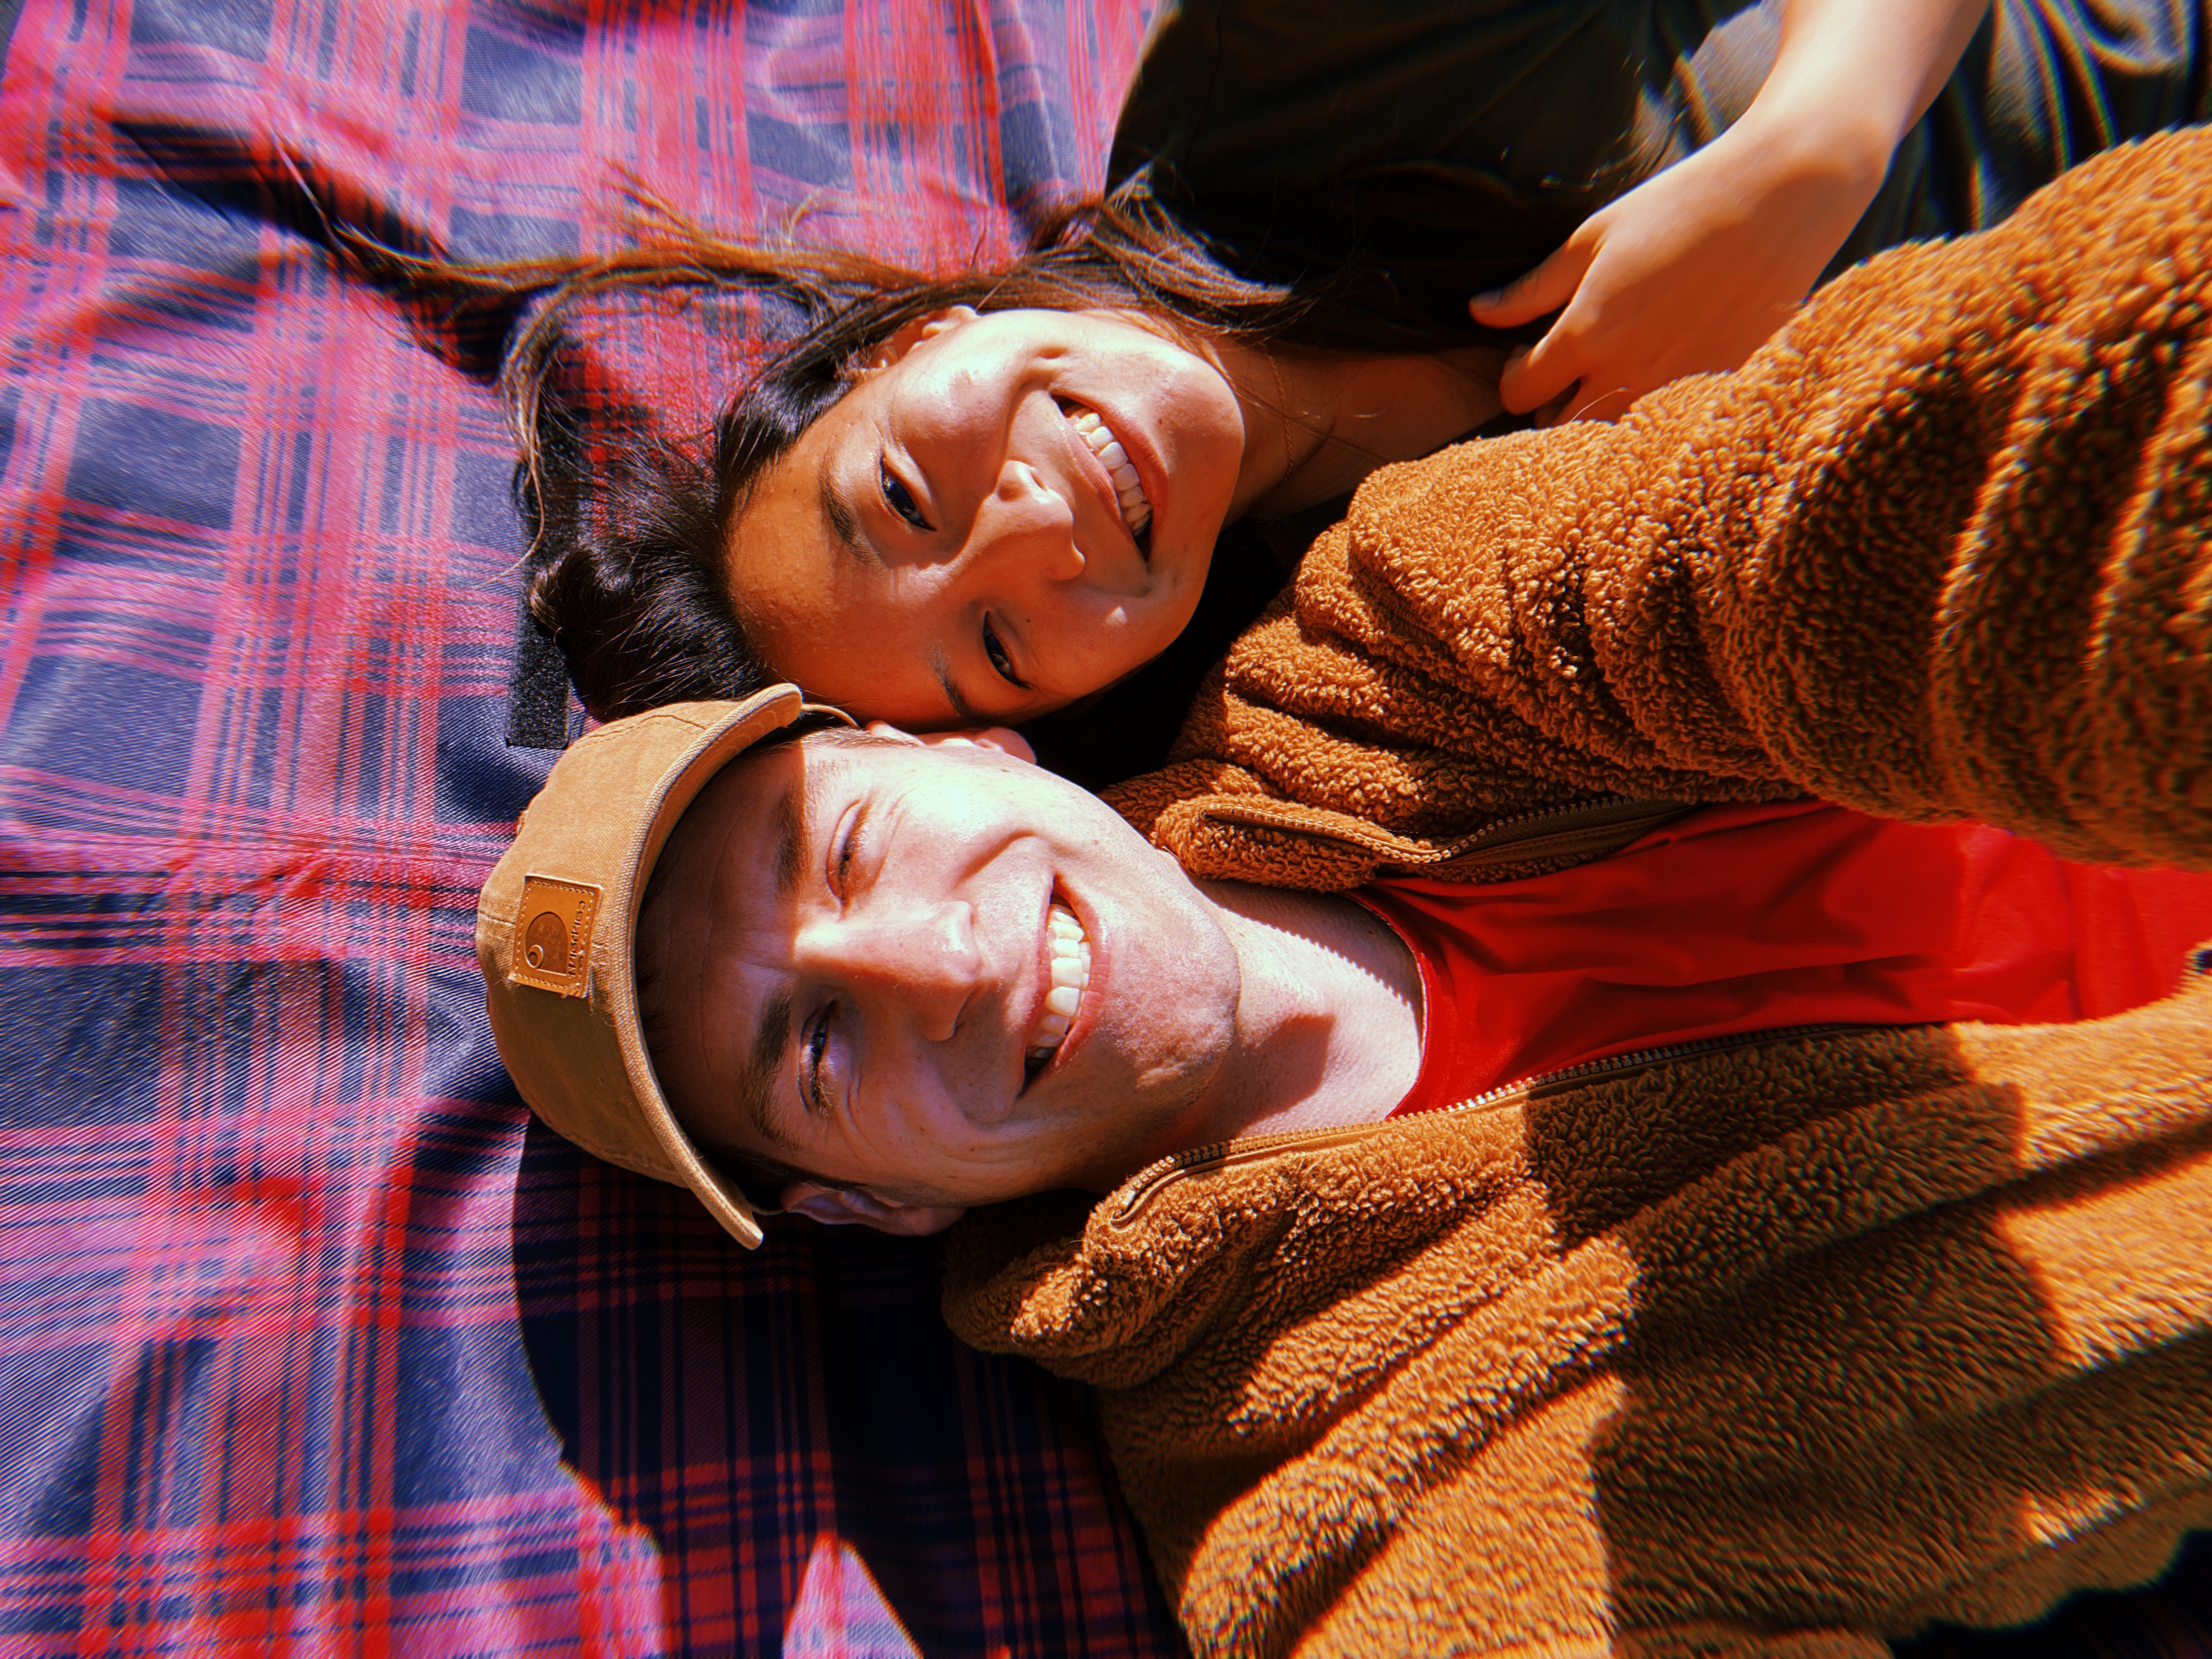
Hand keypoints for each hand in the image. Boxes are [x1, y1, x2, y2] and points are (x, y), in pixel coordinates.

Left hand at [1469, 115, 1885, 421]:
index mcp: (1586, 336)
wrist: (1780, 201)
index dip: (1514, 375)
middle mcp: (1627, 375)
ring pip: (1614, 433)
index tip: (1527, 353)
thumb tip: (1478, 311)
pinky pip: (1669, 423)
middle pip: (1560, 430)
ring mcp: (1676, 389)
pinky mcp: (1719, 389)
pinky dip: (1654, 409)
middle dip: (1552, 406)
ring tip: (1612, 371)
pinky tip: (1662, 369)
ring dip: (1601, 413)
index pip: (1519, 394)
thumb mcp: (1593, 238)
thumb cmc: (1680, 207)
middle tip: (1567, 370)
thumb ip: (1533, 288)